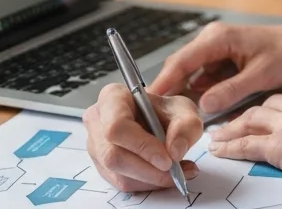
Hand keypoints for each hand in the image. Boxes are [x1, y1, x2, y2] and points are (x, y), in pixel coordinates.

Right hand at [83, 84, 202, 192]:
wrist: (160, 122)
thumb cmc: (165, 111)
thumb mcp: (184, 110)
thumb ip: (186, 126)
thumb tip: (175, 152)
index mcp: (112, 97)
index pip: (117, 126)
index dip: (142, 146)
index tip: (167, 160)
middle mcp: (97, 121)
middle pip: (113, 155)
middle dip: (148, 169)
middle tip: (175, 171)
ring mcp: (96, 146)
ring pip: (118, 174)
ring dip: (151, 179)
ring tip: (178, 173)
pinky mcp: (102, 167)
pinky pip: (122, 183)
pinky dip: (148, 184)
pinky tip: (166, 176)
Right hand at [149, 22, 281, 115]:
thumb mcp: (260, 76)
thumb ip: (230, 90)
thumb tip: (202, 105)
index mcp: (218, 38)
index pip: (182, 61)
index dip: (163, 81)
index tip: (147, 99)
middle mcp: (212, 39)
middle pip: (181, 66)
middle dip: (171, 89)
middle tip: (157, 114)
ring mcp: (215, 48)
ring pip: (190, 73)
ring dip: (185, 92)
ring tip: (176, 115)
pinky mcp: (220, 58)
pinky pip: (203, 76)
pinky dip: (200, 90)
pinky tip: (198, 107)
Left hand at [207, 89, 281, 185]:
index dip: (273, 109)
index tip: (266, 115)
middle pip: (264, 107)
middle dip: (247, 116)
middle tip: (234, 122)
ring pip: (248, 122)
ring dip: (231, 129)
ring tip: (218, 136)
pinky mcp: (276, 146)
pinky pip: (245, 145)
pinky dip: (230, 147)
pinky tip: (219, 150)